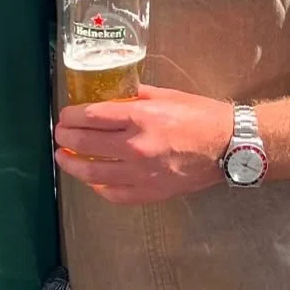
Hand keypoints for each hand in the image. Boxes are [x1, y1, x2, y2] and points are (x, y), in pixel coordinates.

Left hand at [54, 86, 232, 204]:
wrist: (229, 146)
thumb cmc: (201, 116)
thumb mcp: (167, 95)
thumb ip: (136, 97)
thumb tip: (113, 96)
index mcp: (141, 118)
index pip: (92, 117)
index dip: (72, 116)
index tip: (66, 115)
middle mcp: (136, 147)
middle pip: (86, 143)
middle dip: (66, 137)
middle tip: (60, 134)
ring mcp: (142, 174)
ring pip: (93, 173)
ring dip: (73, 164)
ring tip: (64, 157)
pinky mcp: (151, 193)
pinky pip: (114, 194)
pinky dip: (98, 187)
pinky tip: (92, 180)